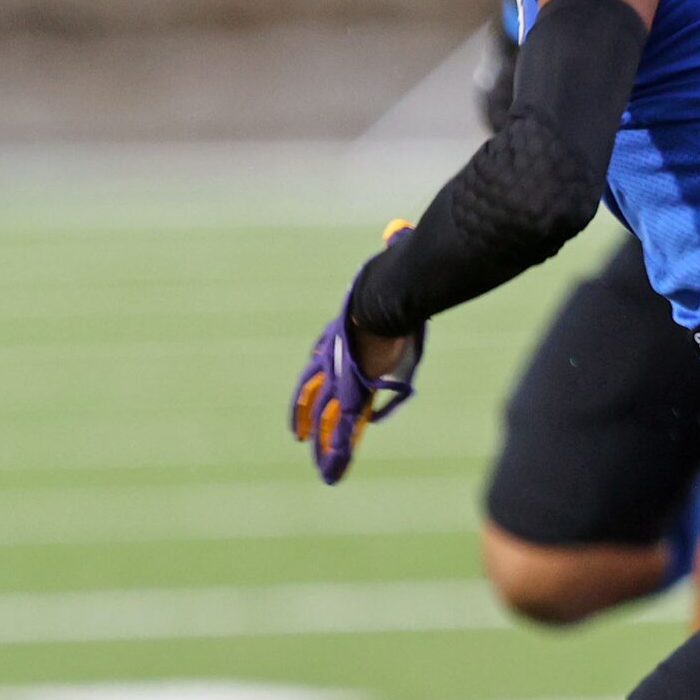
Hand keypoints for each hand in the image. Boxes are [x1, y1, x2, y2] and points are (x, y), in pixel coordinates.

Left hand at [290, 219, 424, 484]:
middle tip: (300, 439)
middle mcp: (334, 363)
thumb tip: (398, 230)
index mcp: (336, 342)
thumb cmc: (387, 286)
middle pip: (318, 397)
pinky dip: (341, 449)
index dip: (310, 387)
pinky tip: (334, 468)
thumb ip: (393, 258)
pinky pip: (346, 428)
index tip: (307, 398)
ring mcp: (344, 379)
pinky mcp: (356, 392)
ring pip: (329, 420)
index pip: (317, 368)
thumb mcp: (386, 277)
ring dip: (326, 445)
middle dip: (310, 420)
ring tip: (323, 469)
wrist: (384, 297)